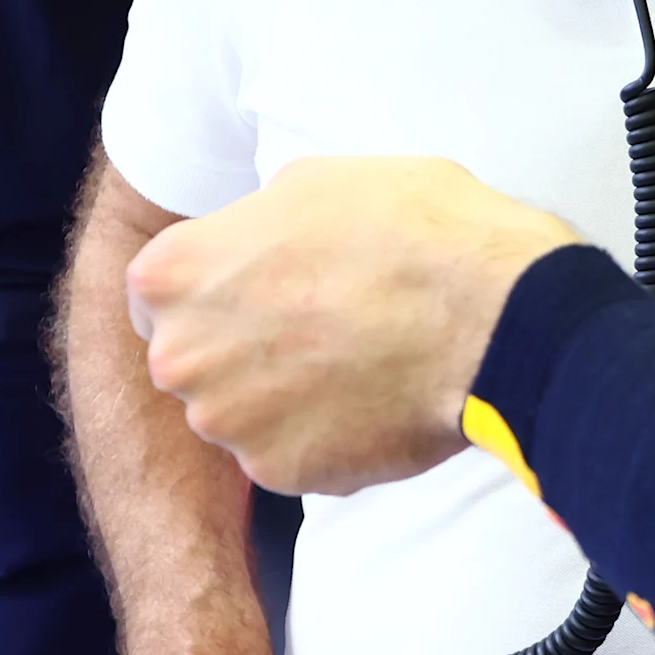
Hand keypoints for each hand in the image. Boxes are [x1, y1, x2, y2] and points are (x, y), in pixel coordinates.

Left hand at [130, 157, 579, 495]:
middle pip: (197, 359)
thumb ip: (257, 223)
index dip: (215, 289)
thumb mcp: (318, 180)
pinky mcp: (285, 473)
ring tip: (362, 362)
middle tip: (321, 326)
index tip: (261, 289)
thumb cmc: (415, 230)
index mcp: (174, 274)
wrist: (495, 314)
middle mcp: (183, 356)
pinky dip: (330, 436)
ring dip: (288, 396)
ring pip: (245, 412)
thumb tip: (259, 242)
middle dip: (246, 347)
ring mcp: (231, 423)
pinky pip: (296, 455)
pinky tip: (380, 400)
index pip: (159, 292)